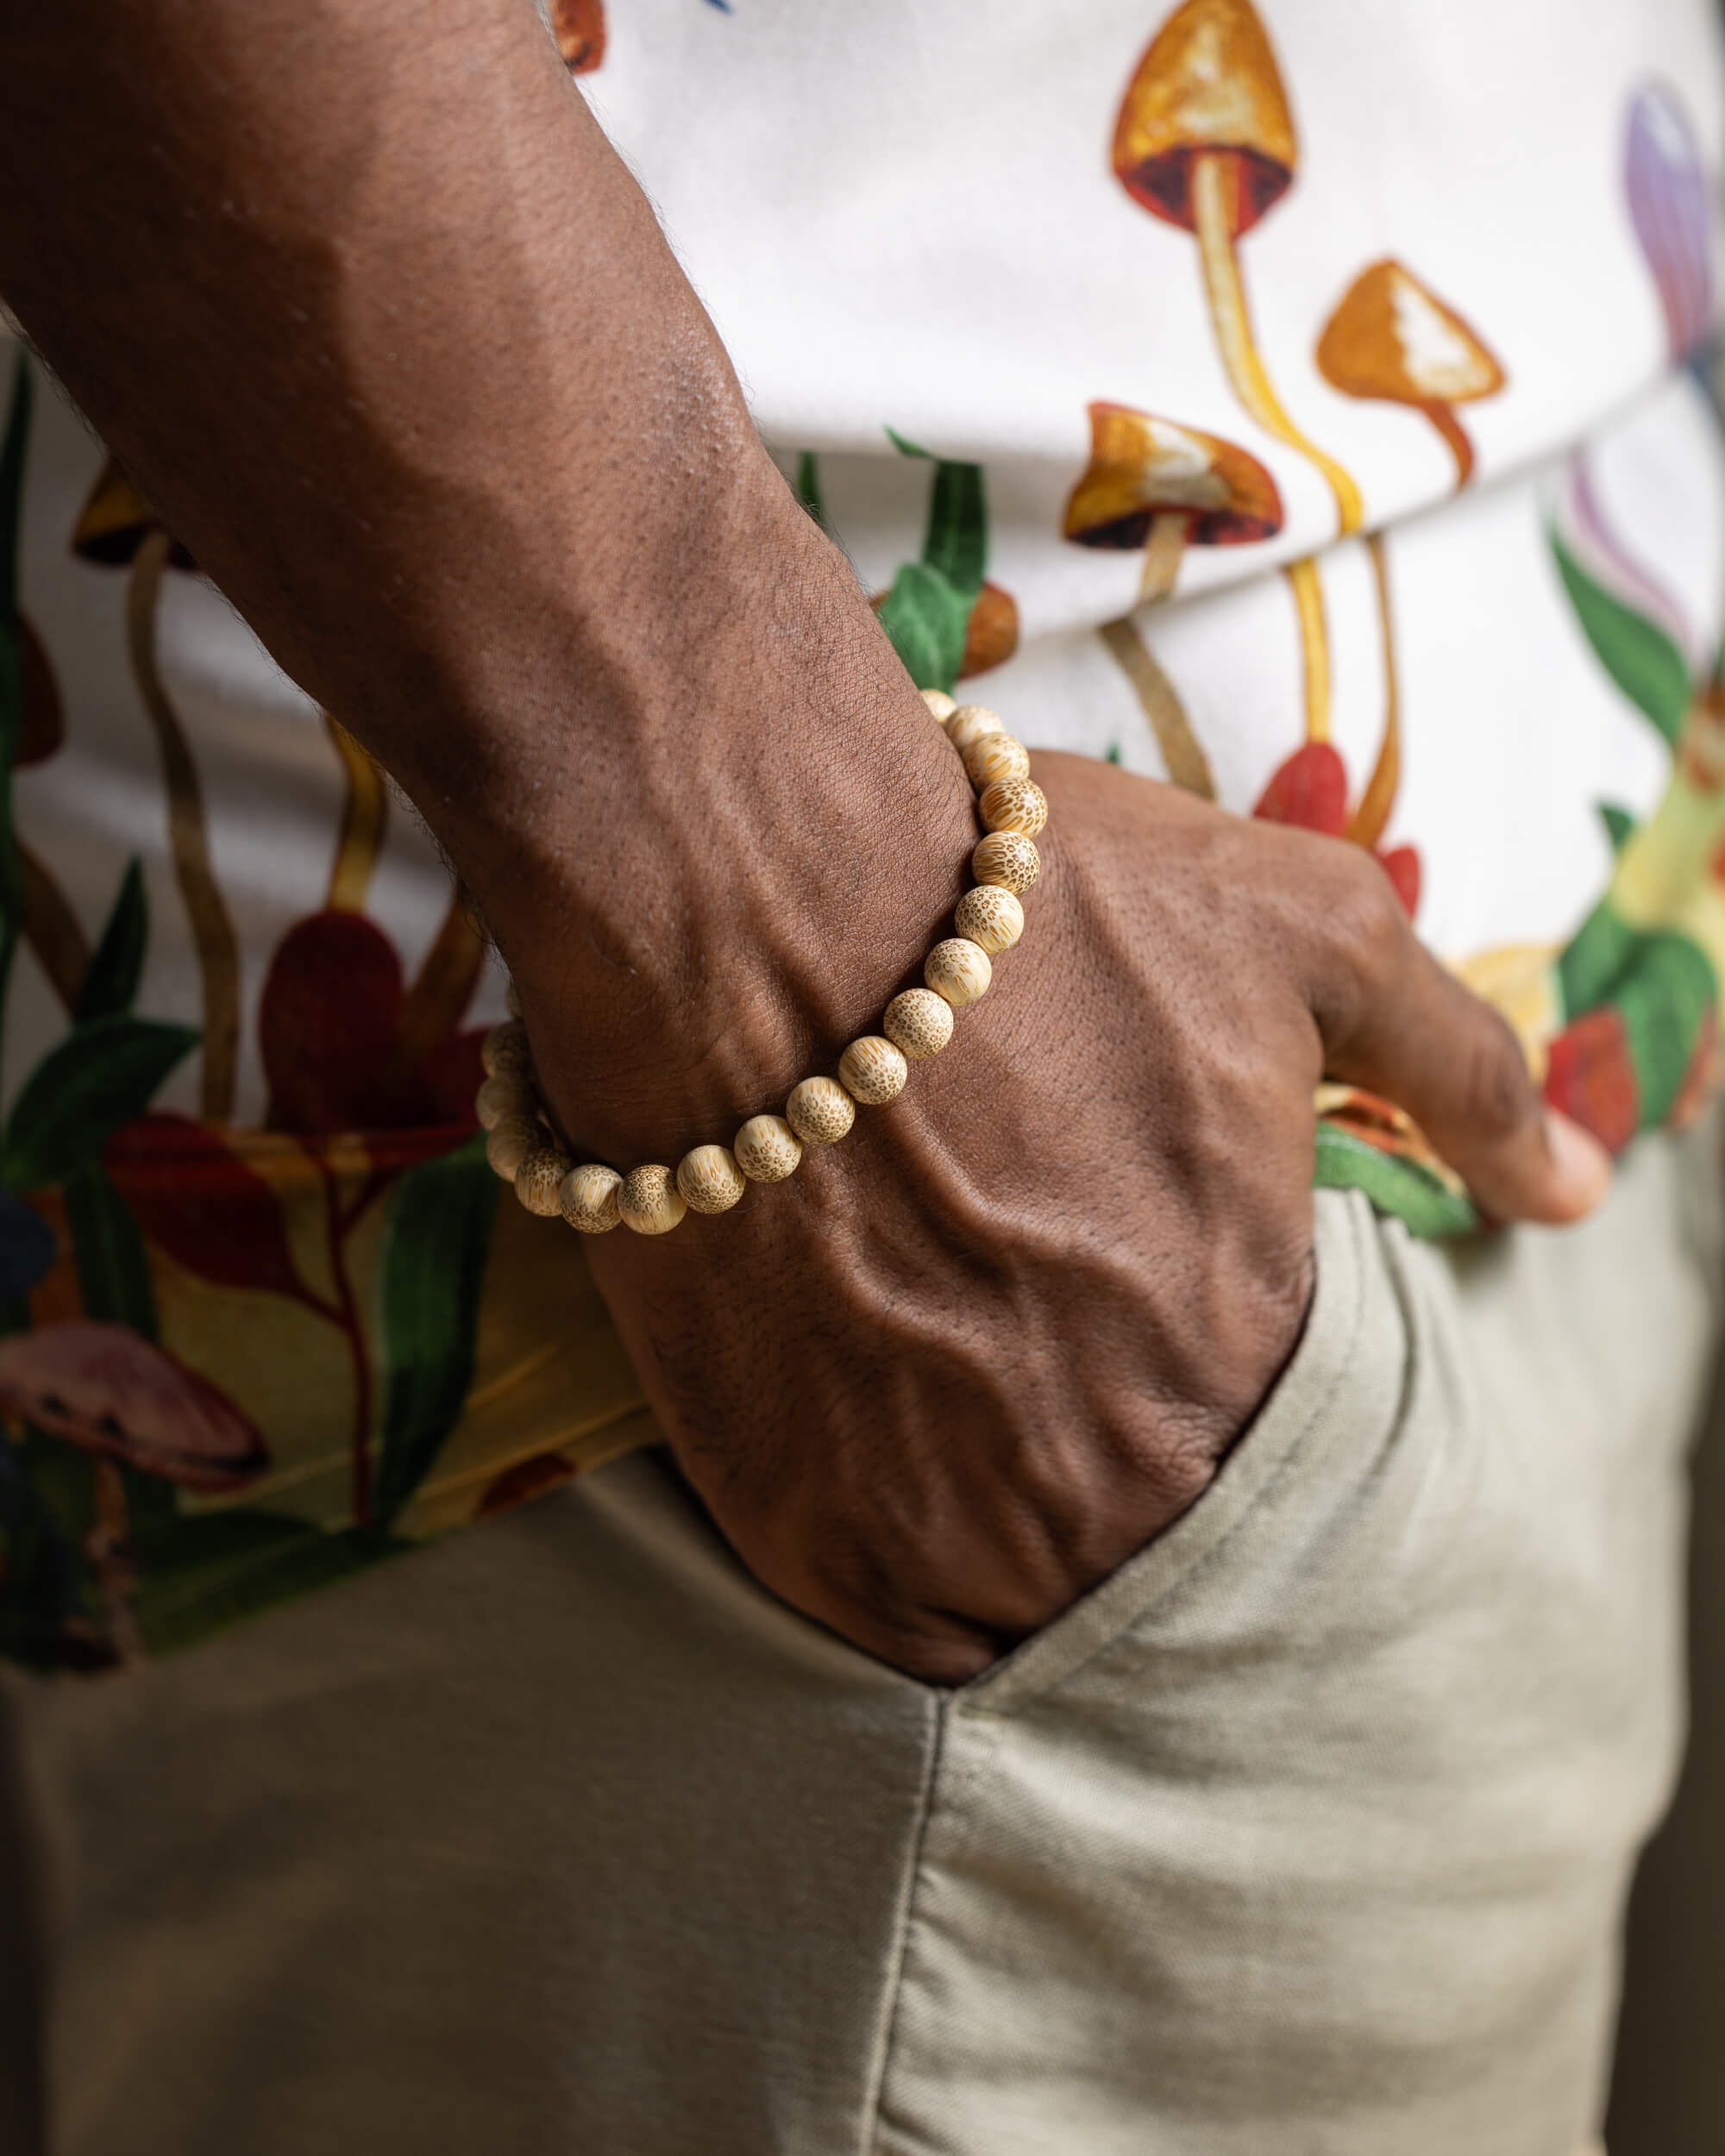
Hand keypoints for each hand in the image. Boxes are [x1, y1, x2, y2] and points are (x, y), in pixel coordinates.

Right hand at [515, 715, 1609, 1682]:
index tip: (1151, 1322)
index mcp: (1248, 1347)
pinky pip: (877, 1616)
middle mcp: (1109, 1468)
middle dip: (1117, 1461)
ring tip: (955, 1405)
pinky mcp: (793, 1520)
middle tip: (1040, 1356)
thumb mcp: (1302, 929)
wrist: (743, 905)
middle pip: (1151, 1540)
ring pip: (1018, 1603)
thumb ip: (1460, 1069)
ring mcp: (942, 1513)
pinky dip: (889, 1555)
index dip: (1223, 1387)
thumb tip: (1574, 1190)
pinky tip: (871, 1440)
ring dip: (1006, 1530)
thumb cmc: (1033, 910)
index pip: (1287, 1460)